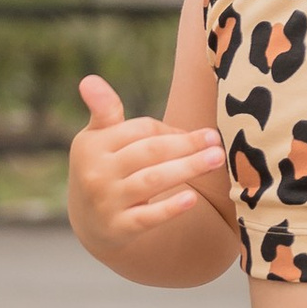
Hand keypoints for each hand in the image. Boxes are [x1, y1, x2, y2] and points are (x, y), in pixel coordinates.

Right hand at [68, 72, 229, 253]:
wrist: (89, 222)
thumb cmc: (103, 169)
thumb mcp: (97, 139)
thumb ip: (104, 109)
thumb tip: (90, 80)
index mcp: (92, 145)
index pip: (140, 131)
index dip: (171, 131)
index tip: (199, 135)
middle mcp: (96, 173)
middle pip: (150, 152)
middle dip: (186, 145)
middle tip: (217, 141)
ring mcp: (107, 202)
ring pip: (153, 181)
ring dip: (188, 168)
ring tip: (216, 160)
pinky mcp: (119, 228)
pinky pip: (149, 217)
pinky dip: (170, 208)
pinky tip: (193, 198)